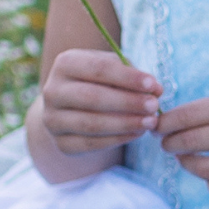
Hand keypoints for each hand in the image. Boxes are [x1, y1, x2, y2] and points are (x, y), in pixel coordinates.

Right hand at [40, 48, 161, 157]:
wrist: (72, 109)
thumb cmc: (100, 83)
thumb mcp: (113, 71)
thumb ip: (133, 76)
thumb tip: (155, 89)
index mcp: (65, 64)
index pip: (98, 68)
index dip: (127, 77)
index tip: (152, 84)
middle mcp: (53, 91)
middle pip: (92, 97)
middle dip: (127, 102)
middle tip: (153, 105)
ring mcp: (53, 119)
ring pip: (92, 123)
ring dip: (125, 123)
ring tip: (150, 122)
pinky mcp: (61, 143)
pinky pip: (92, 144)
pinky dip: (118, 139)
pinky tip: (137, 133)